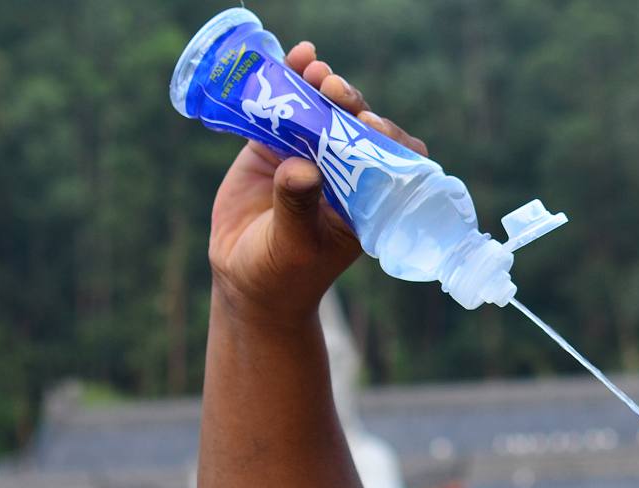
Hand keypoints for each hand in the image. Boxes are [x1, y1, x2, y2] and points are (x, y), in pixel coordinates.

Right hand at [207, 41, 429, 326]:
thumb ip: (298, 207)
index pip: (394, 161)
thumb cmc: (282, 274)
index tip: (371, 125)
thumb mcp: (294, 245)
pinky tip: (297, 57)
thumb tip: (303, 169)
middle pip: (358, 126)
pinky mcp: (276, 146)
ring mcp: (310, 155)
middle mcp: (345, 173)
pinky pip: (285, 107)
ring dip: (325, 85)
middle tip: (336, 91)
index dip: (388, 137)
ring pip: (324, 110)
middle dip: (352, 103)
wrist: (244, 280)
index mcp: (366, 200)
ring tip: (315, 70)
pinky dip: (291, 80)